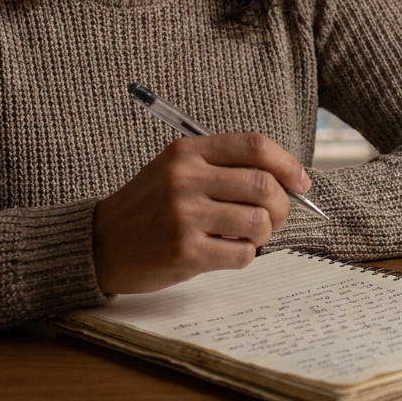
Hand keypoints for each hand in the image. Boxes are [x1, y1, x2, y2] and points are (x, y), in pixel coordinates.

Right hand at [91, 132, 311, 294]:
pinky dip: (244, 254)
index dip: (288, 164)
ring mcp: (185, 215)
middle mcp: (187, 178)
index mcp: (189, 151)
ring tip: (246, 235)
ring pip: (258, 221)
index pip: (255, 146)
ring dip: (264, 233)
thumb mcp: (178, 169)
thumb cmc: (150, 206)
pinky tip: (226, 251)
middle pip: (263, 185)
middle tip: (276, 217)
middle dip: (282, 205)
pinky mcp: (185, 251)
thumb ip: (224, 168)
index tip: (301, 182)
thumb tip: (286, 182)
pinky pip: (242, 253)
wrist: (100, 243)